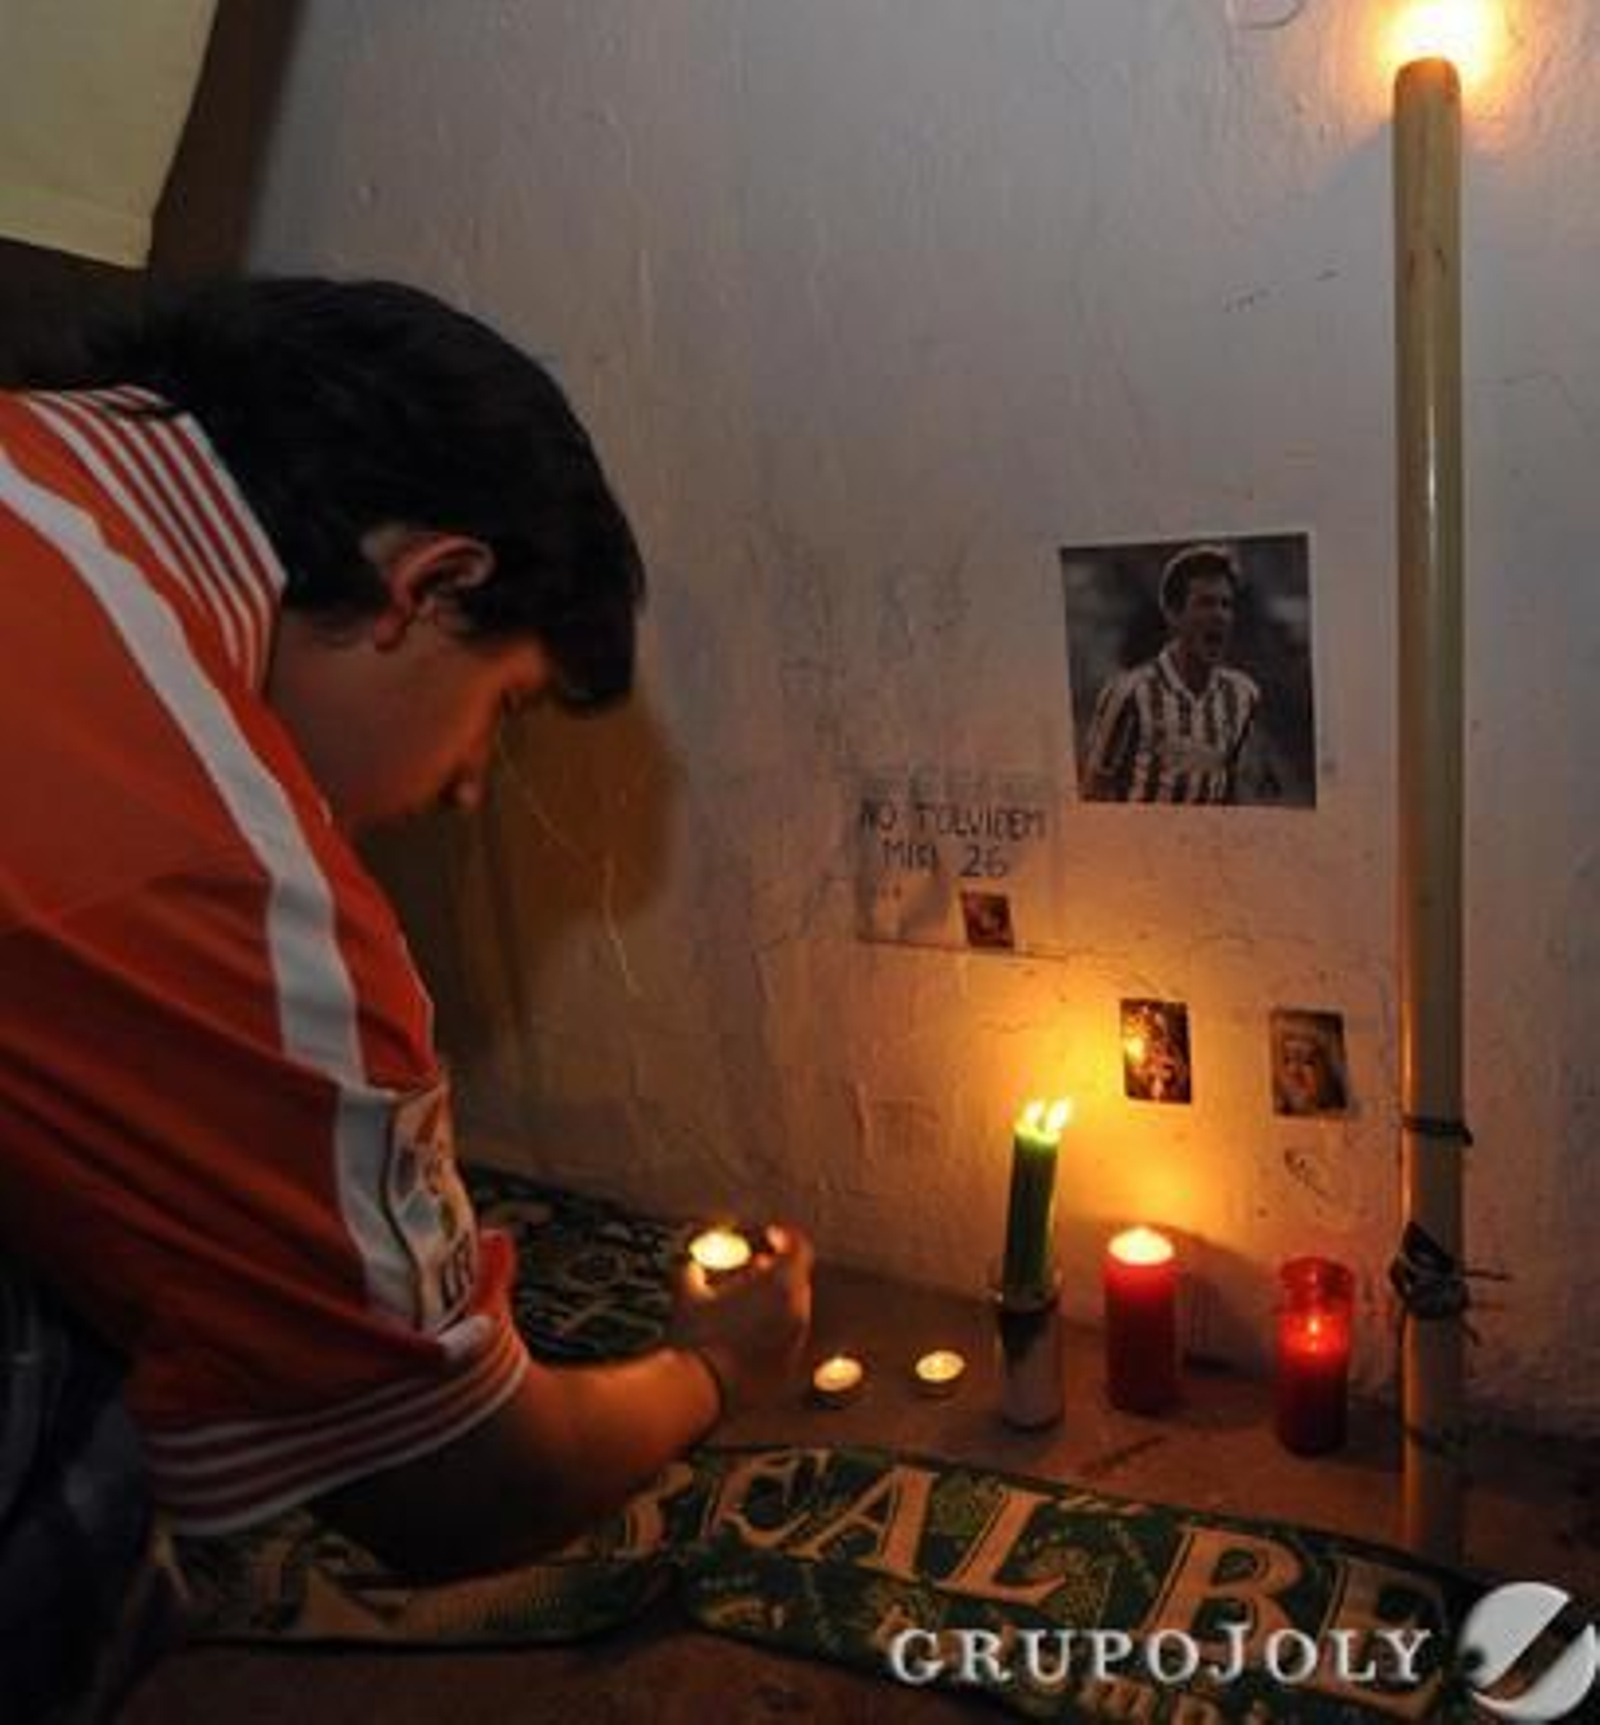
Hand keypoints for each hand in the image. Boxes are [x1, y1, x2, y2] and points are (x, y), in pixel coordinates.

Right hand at [667, 1223, 813, 1412]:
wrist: (702, 1392)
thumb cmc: (698, 1336)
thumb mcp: (689, 1295)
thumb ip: (691, 1273)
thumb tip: (689, 1266)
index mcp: (782, 1285)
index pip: (799, 1249)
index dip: (786, 1238)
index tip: (770, 1235)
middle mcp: (797, 1312)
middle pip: (796, 1280)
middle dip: (776, 1272)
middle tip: (754, 1268)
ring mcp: (796, 1343)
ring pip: (791, 1312)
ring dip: (772, 1302)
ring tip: (743, 1304)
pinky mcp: (788, 1369)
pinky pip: (784, 1341)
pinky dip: (770, 1332)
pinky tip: (743, 1336)